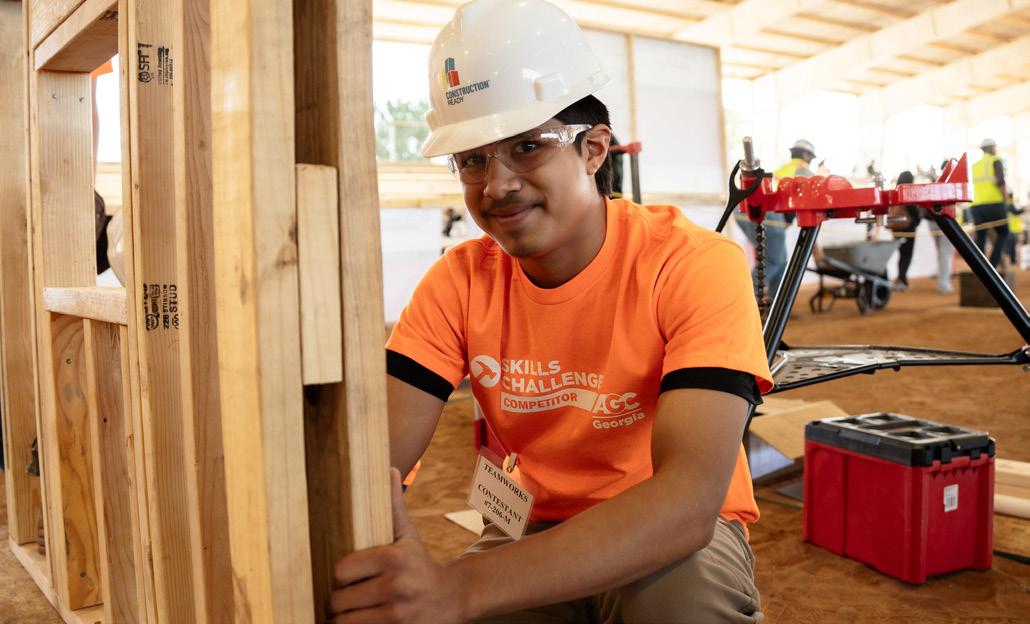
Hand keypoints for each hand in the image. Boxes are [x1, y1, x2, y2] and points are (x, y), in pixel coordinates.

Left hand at [328, 468, 466, 623]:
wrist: (453, 597)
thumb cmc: (421, 563)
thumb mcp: (408, 534)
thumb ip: (394, 504)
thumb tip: (389, 468)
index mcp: (394, 557)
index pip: (342, 570)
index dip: (338, 576)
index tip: (343, 577)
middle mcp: (396, 586)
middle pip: (339, 600)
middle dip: (337, 600)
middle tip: (342, 597)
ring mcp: (397, 614)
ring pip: (345, 622)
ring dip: (342, 619)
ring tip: (348, 611)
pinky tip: (358, 621)